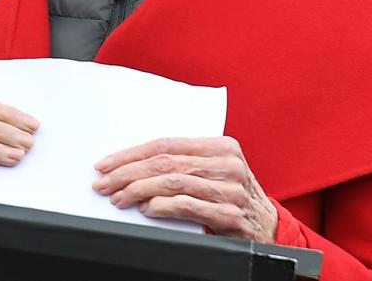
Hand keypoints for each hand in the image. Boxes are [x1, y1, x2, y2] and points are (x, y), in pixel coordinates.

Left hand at [92, 137, 277, 241]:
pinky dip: (161, 207)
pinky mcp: (230, 214)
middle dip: (128, 173)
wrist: (268, 226)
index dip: (132, 153)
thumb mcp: (216, 171)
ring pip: (173, 182)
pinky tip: (146, 209)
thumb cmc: (233, 196)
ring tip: (118, 198)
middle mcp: (228, 164)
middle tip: (103, 183)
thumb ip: (186, 163)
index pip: (168, 144)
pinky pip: (187, 206)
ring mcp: (231, 189)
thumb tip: (136, 165)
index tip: (107, 163)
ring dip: (139, 190)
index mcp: (223, 147)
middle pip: (166, 163)